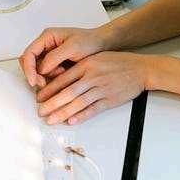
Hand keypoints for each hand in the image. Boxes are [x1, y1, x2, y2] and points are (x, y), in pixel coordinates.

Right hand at [19, 27, 112, 87]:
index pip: (29, 53)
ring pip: (37, 69)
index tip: (33, 81)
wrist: (102, 45)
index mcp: (47, 37)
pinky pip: (46, 73)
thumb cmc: (90, 42)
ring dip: (45, 76)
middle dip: (34, 74)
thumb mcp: (73, 47)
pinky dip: (52, 77)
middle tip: (43, 84)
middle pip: (29, 62)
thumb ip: (55, 57)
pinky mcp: (55, 63)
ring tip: (62, 73)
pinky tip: (64, 74)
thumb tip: (41, 69)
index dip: (28, 68)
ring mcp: (49, 54)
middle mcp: (45, 45)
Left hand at [36, 51, 154, 124]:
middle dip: (52, 103)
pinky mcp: (110, 100)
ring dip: (63, 113)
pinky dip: (82, 116)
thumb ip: (78, 68)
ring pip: (78, 103)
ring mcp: (101, 89)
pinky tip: (72, 121)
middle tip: (40, 111)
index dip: (49, 89)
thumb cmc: (117, 62)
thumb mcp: (95, 58)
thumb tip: (59, 79)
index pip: (63, 79)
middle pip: (68, 93)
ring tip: (51, 119)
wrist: (140, 69)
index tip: (39, 97)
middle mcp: (92, 77)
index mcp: (86, 65)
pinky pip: (93, 109)